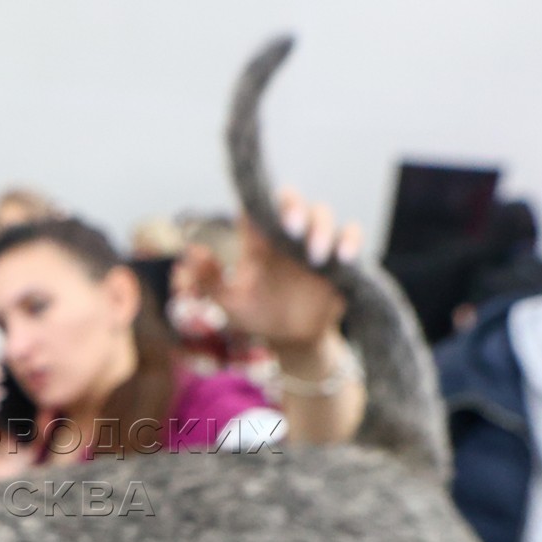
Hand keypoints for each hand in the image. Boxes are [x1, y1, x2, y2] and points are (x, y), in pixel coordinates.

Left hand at [193, 188, 358, 355]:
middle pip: (292, 201)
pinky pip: (351, 234)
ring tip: (314, 254)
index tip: (254, 205)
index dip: (256, 198)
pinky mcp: (340, 258)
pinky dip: (350, 240)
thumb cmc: (257, 316)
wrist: (291, 342)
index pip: (257, 207)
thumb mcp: (228, 302)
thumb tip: (190, 253)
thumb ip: (208, 280)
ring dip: (320, 228)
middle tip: (290, 226)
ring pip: (323, 214)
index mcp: (259, 242)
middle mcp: (286, 237)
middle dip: (292, 206)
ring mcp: (314, 244)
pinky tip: (343, 256)